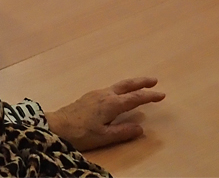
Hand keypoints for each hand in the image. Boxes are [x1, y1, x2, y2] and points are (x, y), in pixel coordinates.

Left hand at [46, 78, 164, 151]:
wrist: (56, 126)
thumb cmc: (80, 133)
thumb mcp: (104, 137)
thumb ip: (123, 132)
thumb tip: (141, 128)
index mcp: (111, 104)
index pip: (135, 98)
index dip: (149, 96)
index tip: (162, 94)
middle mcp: (105, 95)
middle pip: (127, 85)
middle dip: (142, 82)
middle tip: (155, 80)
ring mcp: (96, 93)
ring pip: (118, 85)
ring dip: (131, 84)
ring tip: (140, 85)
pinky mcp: (89, 96)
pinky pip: (111, 88)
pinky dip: (121, 88)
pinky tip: (119, 94)